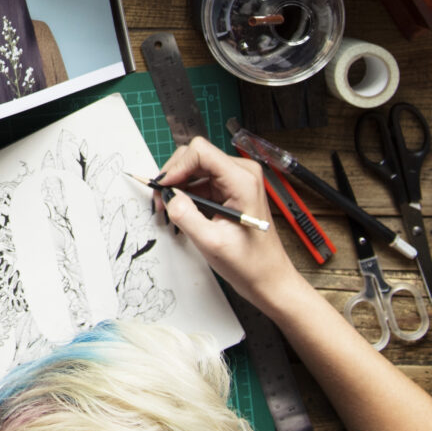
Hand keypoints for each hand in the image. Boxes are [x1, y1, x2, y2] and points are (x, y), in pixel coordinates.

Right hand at [151, 136, 309, 311]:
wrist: (269, 278)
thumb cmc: (250, 263)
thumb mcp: (211, 242)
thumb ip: (185, 215)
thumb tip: (168, 195)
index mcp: (243, 181)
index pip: (200, 152)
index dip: (176, 167)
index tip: (163, 187)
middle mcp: (242, 174)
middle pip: (195, 156)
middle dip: (174, 176)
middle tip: (162, 201)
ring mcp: (237, 180)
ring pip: (195, 168)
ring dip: (178, 185)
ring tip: (170, 209)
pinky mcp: (231, 188)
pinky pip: (201, 180)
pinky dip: (186, 192)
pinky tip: (182, 210)